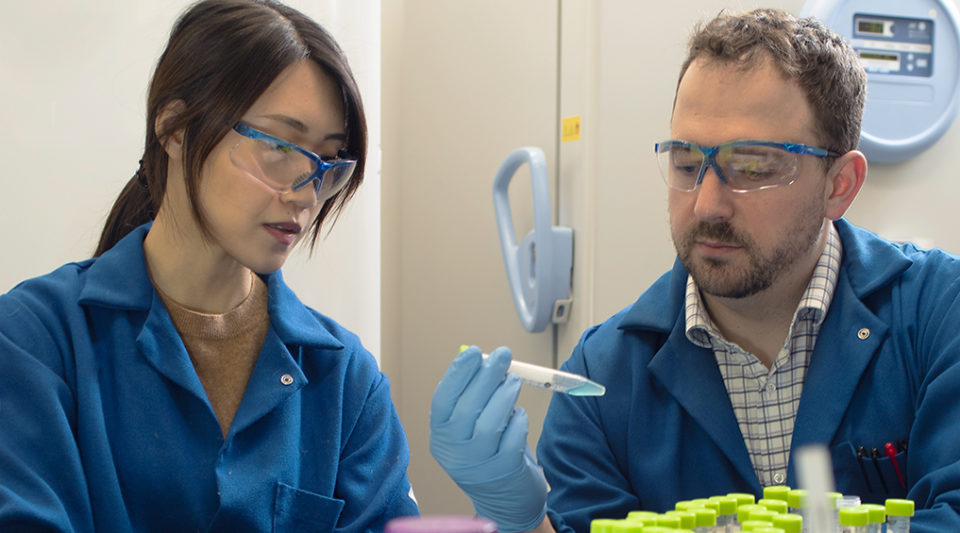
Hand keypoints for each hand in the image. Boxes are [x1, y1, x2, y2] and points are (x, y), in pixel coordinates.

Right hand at [430, 346, 548, 531]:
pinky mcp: (504, 470)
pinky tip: (519, 414)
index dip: (457, 373)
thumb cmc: (486, 449)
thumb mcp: (469, 427)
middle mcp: (454, 451)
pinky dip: (518, 419)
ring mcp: (479, 464)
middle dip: (487, 375)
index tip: (474, 351)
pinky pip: (513, 438)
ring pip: (491, 422)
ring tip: (514, 381)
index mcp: (441, 434)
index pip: (443, 399)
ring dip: (505, 395)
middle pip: (467, 408)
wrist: (502, 498)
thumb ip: (473, 396)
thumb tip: (486, 359)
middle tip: (503, 354)